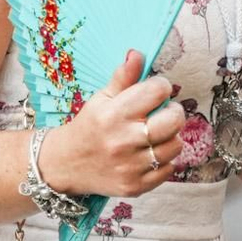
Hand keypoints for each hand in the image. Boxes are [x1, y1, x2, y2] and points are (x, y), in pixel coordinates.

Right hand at [40, 50, 186, 198]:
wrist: (66, 164)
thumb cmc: (88, 126)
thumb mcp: (101, 98)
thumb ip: (123, 77)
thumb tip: (138, 54)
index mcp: (114, 114)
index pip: (157, 91)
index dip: (161, 86)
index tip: (156, 90)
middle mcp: (123, 141)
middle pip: (173, 120)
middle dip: (174, 111)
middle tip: (165, 112)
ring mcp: (130, 166)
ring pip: (175, 146)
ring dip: (171, 137)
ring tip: (158, 134)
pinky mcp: (135, 186)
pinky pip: (169, 170)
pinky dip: (165, 161)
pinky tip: (151, 154)